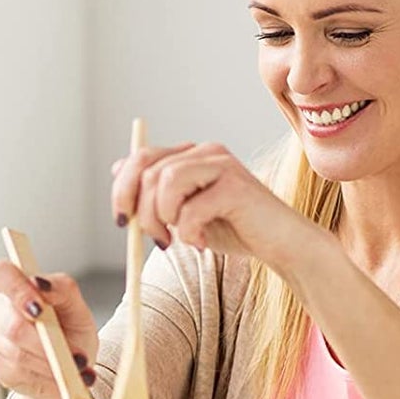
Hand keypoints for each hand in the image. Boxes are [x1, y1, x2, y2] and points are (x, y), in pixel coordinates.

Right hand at [0, 262, 99, 398]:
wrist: (70, 365)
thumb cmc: (71, 330)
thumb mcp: (77, 307)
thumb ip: (62, 289)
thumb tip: (42, 285)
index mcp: (15, 286)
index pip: (0, 274)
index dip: (17, 291)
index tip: (39, 309)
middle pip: (12, 326)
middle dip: (46, 344)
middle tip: (76, 357)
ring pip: (18, 355)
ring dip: (52, 365)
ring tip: (76, 369)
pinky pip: (19, 374)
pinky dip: (46, 378)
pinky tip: (60, 377)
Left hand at [110, 141, 320, 270]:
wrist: (281, 245)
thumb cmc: (234, 230)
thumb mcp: (184, 213)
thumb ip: (155, 193)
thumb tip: (117, 169)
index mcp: (191, 156)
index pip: (141, 157)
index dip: (122, 189)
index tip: (121, 220)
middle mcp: (206, 152)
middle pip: (148, 169)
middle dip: (140, 210)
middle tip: (155, 238)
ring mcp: (222, 165)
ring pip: (166, 181)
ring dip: (161, 217)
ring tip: (176, 239)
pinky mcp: (236, 186)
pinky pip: (192, 207)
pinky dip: (189, 231)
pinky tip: (201, 243)